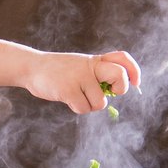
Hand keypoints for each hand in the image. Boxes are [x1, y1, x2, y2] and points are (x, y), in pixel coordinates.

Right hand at [23, 50, 141, 113]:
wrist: (32, 67)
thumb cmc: (58, 71)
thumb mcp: (80, 65)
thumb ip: (97, 73)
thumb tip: (114, 92)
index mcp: (95, 60)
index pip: (122, 58)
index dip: (134, 71)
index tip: (135, 83)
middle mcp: (89, 66)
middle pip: (120, 75)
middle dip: (120, 88)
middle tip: (108, 92)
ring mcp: (79, 77)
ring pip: (100, 102)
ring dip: (90, 105)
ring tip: (76, 96)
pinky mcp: (68, 89)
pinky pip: (84, 108)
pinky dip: (77, 108)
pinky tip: (67, 98)